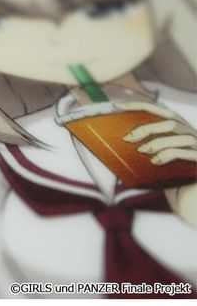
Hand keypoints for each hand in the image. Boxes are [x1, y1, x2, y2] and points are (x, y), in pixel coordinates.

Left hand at [116, 101, 196, 224]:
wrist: (190, 200)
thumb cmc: (169, 179)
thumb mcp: (154, 159)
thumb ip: (143, 147)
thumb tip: (119, 140)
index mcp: (178, 129)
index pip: (159, 110)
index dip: (138, 105)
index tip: (117, 105)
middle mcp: (191, 133)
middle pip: (170, 120)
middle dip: (147, 127)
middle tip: (127, 138)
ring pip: (179, 133)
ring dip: (156, 141)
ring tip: (141, 151)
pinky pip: (185, 152)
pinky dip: (168, 154)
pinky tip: (155, 161)